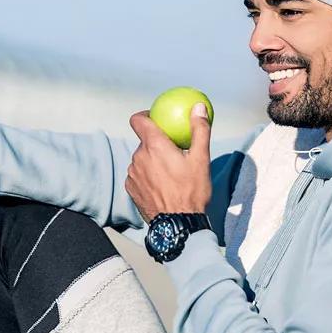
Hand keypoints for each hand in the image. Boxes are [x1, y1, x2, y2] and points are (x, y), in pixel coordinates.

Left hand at [125, 103, 211, 221]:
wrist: (178, 224)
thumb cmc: (191, 191)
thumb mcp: (200, 159)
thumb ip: (199, 130)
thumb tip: (199, 107)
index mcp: (154, 145)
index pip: (138, 120)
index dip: (144, 115)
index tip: (155, 118)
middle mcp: (138, 157)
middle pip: (144, 142)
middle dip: (156, 144)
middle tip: (173, 153)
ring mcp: (132, 174)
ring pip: (141, 159)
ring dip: (152, 161)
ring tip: (169, 173)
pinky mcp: (131, 188)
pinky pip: (138, 175)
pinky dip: (147, 176)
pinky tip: (161, 185)